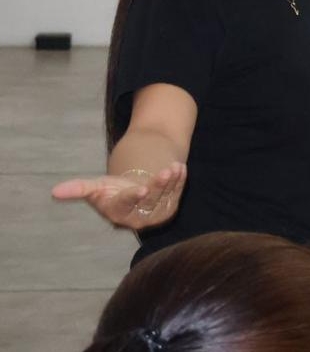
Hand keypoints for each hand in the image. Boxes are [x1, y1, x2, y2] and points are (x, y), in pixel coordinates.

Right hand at [51, 162, 186, 229]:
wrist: (131, 189)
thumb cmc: (110, 189)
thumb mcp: (95, 187)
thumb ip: (78, 189)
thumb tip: (54, 192)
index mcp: (117, 213)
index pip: (125, 206)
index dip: (133, 197)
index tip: (142, 189)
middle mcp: (137, 217)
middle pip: (150, 201)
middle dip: (158, 186)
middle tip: (165, 171)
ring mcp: (155, 214)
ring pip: (166, 197)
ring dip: (171, 182)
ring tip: (174, 167)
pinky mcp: (169, 208)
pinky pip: (176, 194)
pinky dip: (180, 181)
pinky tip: (180, 168)